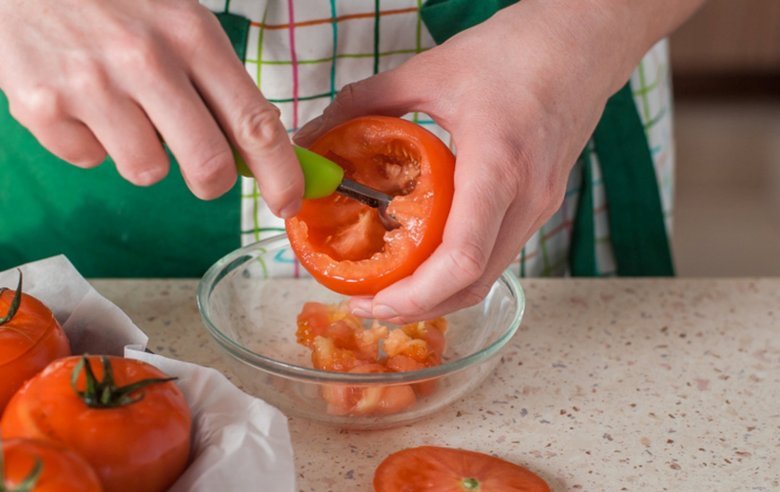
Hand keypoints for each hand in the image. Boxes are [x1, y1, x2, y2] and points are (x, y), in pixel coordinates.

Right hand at [0, 0, 301, 213]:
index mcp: (192, 35)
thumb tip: (253, 152)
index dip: (280, 174)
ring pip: (147, 171)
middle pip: (208, 165)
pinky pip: (89, 160)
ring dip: (143, 154)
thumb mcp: (178, 17)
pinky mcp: (41, 106)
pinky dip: (90, 141)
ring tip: (122, 107)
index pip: (255, 122)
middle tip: (204, 170)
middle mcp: (146, 61)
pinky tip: (79, 100)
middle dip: (213, 181)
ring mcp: (91, 85)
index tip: (288, 203)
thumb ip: (216, 81)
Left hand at [295, 1, 647, 320]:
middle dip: (417, 307)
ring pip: (488, 276)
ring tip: (390, 289)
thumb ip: (366, 101)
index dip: (414, 294)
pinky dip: (457, 271)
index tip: (371, 300)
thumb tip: (314, 131)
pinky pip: (497, 254)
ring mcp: (539, 207)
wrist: (584, 42)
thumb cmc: (517, 51)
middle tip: (368, 305)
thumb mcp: (431, 70)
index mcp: (498, 165)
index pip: (460, 257)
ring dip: (438, 294)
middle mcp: (526, 198)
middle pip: (473, 283)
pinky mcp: (540, 205)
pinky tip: (425, 257)